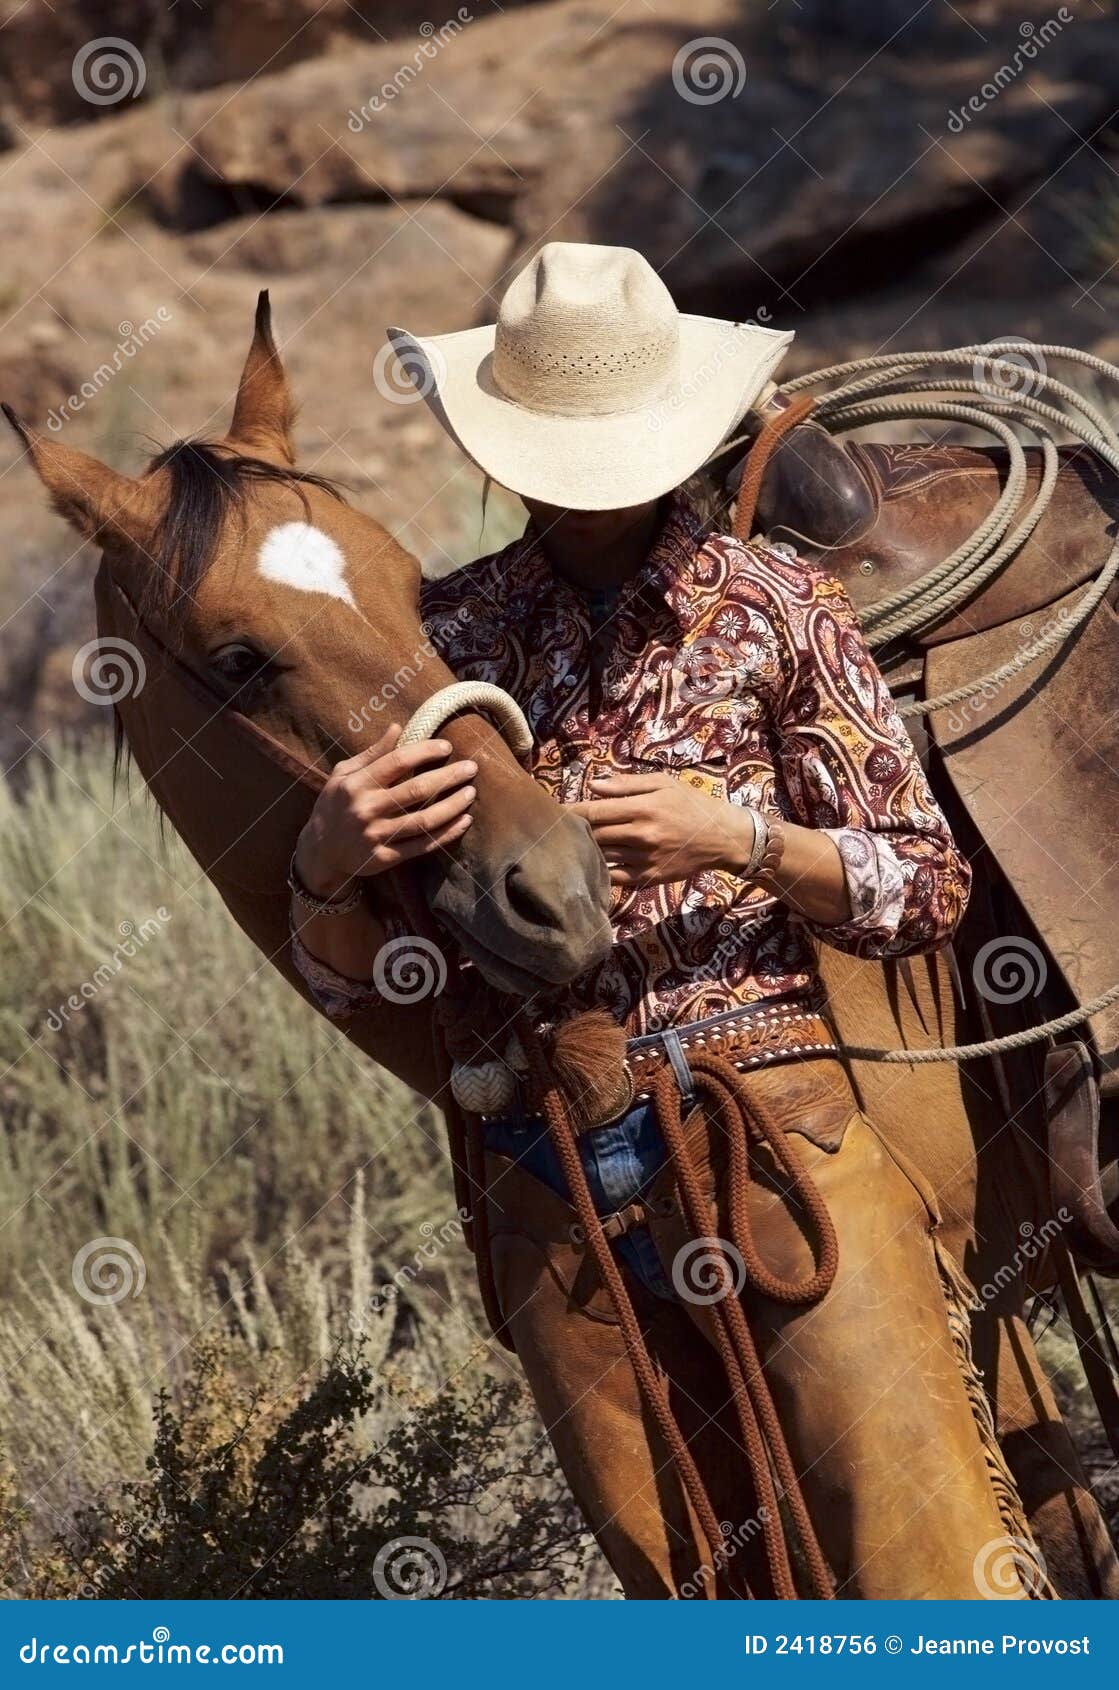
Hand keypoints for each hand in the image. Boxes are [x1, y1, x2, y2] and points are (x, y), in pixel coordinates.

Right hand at [295, 723, 476, 896]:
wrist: (319, 850)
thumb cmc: (335, 804)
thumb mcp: (343, 774)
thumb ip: (372, 753)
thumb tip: (398, 728)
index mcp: (356, 784)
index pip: (397, 762)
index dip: (425, 752)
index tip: (447, 747)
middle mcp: (367, 809)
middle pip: (416, 790)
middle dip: (448, 777)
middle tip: (472, 768)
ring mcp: (376, 836)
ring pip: (424, 820)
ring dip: (453, 806)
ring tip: (471, 793)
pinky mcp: (385, 858)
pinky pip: (423, 846)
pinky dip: (447, 834)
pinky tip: (464, 822)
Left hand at [569, 772, 755, 887]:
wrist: (722, 837)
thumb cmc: (691, 804)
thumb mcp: (663, 784)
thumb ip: (626, 785)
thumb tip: (593, 785)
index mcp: (643, 808)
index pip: (594, 811)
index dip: (571, 811)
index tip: (555, 811)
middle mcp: (641, 835)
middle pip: (593, 835)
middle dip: (574, 830)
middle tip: (558, 827)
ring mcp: (644, 860)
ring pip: (601, 856)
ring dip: (585, 850)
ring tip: (571, 844)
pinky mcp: (648, 878)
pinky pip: (614, 877)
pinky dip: (600, 870)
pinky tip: (592, 863)